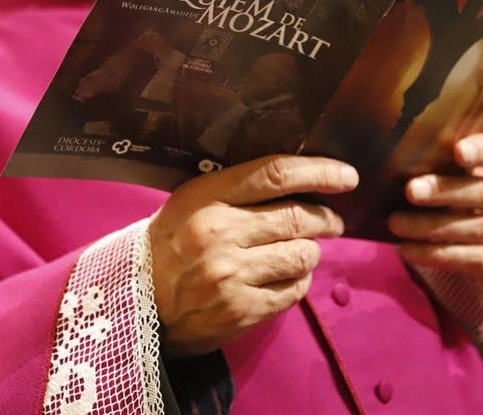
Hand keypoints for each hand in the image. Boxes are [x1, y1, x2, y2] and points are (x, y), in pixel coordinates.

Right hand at [148, 155, 357, 357]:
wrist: (136, 303)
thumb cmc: (169, 245)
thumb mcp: (191, 203)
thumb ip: (238, 191)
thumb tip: (300, 180)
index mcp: (206, 198)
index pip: (276, 175)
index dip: (319, 172)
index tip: (346, 176)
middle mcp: (221, 233)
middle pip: (299, 217)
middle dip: (326, 218)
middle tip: (332, 220)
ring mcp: (232, 275)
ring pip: (303, 256)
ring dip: (311, 252)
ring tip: (302, 251)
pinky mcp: (242, 310)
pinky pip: (294, 291)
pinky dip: (298, 281)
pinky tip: (285, 277)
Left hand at [389, 130, 482, 290]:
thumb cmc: (463, 198)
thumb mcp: (461, 177)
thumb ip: (443, 164)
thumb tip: (396, 158)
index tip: (458, 151)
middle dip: (444, 191)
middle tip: (410, 190)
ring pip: (475, 228)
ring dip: (431, 226)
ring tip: (397, 223)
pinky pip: (470, 258)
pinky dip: (435, 254)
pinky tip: (408, 249)